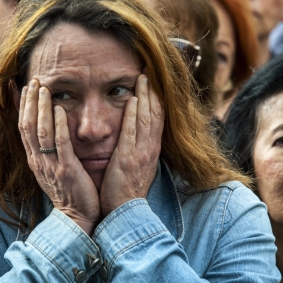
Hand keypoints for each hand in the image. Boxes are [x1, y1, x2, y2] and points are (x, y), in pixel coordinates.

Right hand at [18, 79, 99, 234]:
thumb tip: (48, 132)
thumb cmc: (69, 193)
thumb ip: (49, 150)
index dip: (21, 106)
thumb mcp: (52, 169)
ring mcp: (50, 165)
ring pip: (40, 131)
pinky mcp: (66, 170)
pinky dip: (57, 125)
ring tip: (43, 88)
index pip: (22, 127)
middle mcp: (38, 161)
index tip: (21, 87)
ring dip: (41, 108)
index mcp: (35, 160)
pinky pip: (60, 144)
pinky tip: (58, 109)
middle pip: (27, 125)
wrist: (76, 218)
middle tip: (33, 80)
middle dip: (29, 101)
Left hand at [100, 74, 163, 216]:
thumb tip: (135, 137)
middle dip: (153, 91)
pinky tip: (133, 99)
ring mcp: (140, 153)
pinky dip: (134, 115)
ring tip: (143, 76)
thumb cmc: (126, 191)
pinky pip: (132, 133)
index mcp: (151, 150)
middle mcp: (150, 148)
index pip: (157, 119)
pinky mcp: (128, 159)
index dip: (156, 99)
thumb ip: (137, 150)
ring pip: (147, 119)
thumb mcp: (137, 167)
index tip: (153, 81)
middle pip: (156, 114)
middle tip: (150, 70)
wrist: (125, 212)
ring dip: (145, 96)